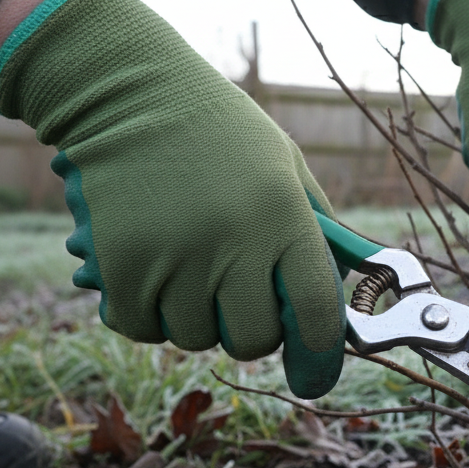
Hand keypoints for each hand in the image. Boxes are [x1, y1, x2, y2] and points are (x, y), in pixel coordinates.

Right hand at [0, 0, 345, 398]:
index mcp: (284, 217)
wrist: (128, 93)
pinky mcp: (122, 267)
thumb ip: (318, 231)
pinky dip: (149, 313)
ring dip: (197, 317)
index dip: (321, 355)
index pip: (315, 314)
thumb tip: (347, 293)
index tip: (316, 374)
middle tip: (239, 295)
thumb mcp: (286, 167)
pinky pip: (144, 327)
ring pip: (196, 337)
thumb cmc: (219, 131)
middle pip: (253, 339)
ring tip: (191, 267)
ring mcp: (174, 258)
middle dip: (252, 329)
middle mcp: (232, 244)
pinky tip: (154, 274)